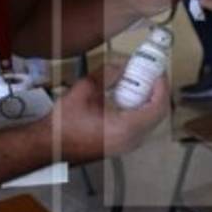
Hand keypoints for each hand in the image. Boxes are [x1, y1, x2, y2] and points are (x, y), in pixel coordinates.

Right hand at [43, 63, 169, 163]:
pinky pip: (140, 127)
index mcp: (126, 128)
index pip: (158, 107)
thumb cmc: (63, 123)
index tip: (157, 72)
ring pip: (150, 121)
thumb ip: (107, 75)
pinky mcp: (121, 146)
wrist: (49, 145)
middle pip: (158, 114)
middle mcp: (131, 140)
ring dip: (148, 101)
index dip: (162, 87)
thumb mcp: (85, 90)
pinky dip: (139, 110)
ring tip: (138, 82)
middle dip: (156, 91)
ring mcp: (127, 146)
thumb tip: (122, 65)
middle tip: (149, 74)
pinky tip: (126, 97)